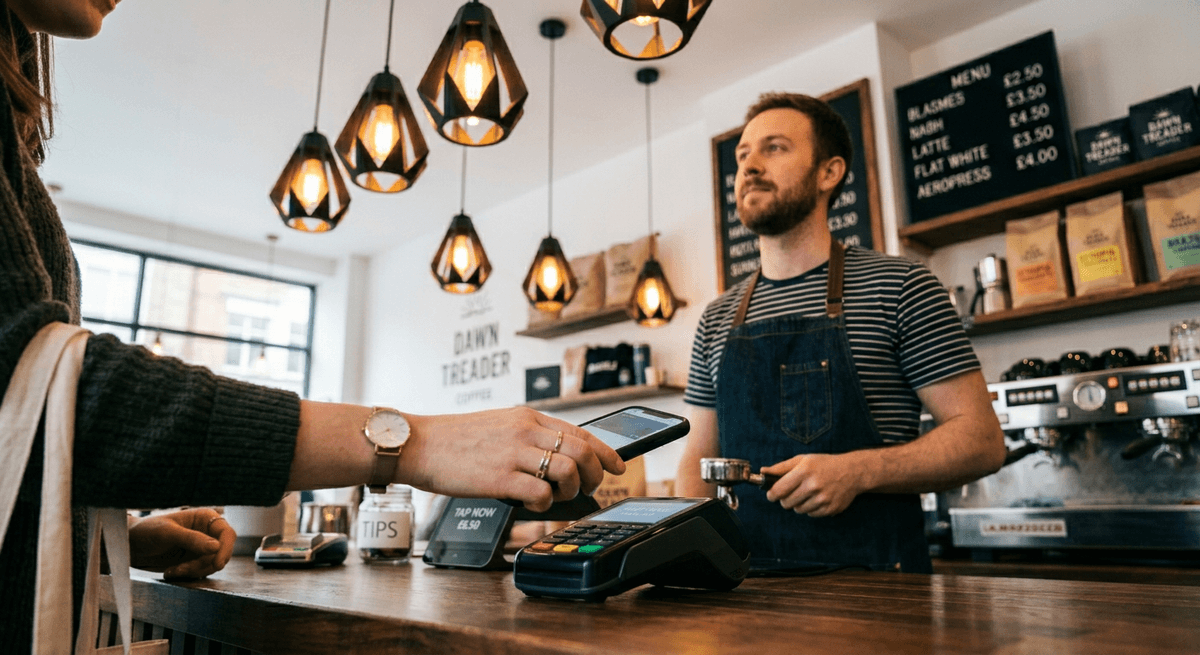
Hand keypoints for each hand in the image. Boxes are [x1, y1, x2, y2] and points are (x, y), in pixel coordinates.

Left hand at [128, 508, 235, 578]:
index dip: (225, 549)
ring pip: (211, 565)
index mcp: (205, 518)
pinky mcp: (194, 560)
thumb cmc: (146, 531)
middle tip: (182, 569)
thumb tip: (217, 546)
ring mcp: (201, 547)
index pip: (227, 533)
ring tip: (171, 571)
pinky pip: (200, 572)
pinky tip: (170, 572)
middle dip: (203, 564)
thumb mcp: (168, 533)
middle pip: (221, 552)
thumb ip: (192, 539)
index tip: (217, 564)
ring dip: (193, 571)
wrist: (130, 545)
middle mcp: (207, 532)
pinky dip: (188, 575)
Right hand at [400, 407, 625, 512]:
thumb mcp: (498, 425)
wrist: (419, 444)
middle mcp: (525, 431)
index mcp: (527, 417)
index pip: (581, 432)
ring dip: (570, 492)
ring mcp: (513, 453)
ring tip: (555, 498)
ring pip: (568, 472)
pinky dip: (545, 505)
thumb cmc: (455, 440)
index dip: (605, 452)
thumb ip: (527, 437)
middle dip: (594, 476)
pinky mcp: (500, 478)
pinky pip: (542, 494)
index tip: (618, 466)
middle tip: (587, 489)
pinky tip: (532, 505)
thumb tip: (558, 458)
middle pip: (582, 453)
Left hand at [762, 453, 863, 517]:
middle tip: (791, 492)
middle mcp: (813, 486)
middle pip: (786, 503)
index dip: (772, 494)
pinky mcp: (830, 509)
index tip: (771, 494)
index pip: (779, 490)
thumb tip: (763, 472)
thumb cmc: (825, 464)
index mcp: (804, 471)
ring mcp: (823, 499)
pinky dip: (811, 508)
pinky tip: (817, 498)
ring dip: (798, 504)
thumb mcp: (803, 459)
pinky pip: (811, 514)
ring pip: (798, 510)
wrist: (853, 472)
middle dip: (785, 499)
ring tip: (807, 493)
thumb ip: (781, 467)